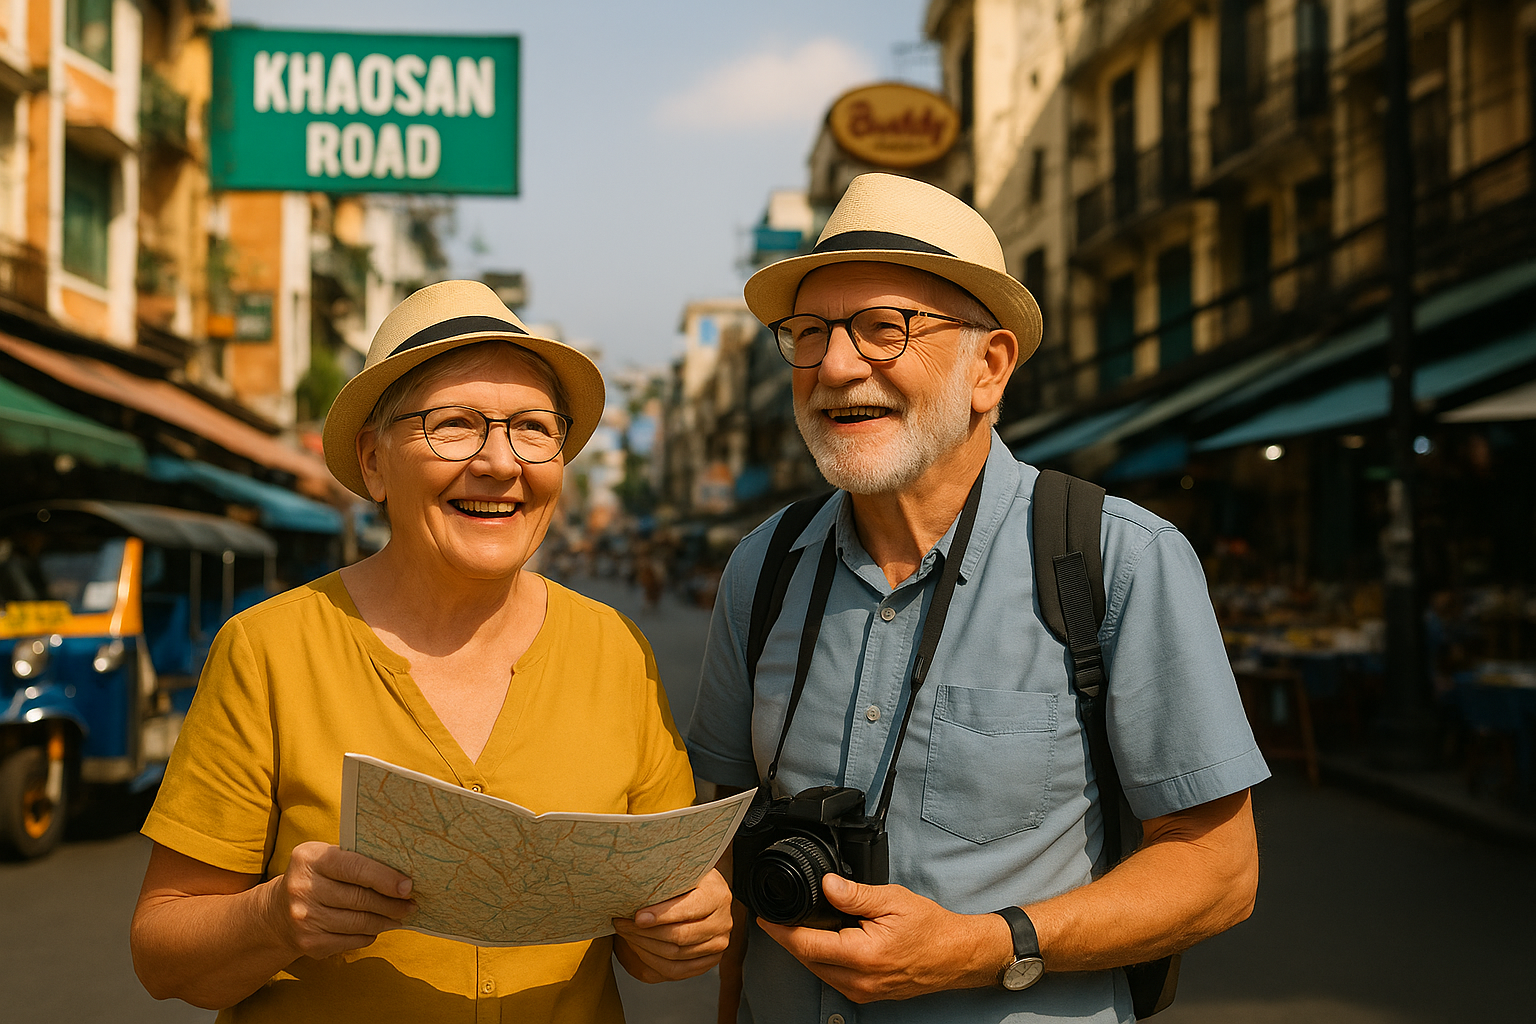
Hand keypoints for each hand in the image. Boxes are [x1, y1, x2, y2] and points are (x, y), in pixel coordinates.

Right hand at [263, 842, 415, 960]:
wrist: (276, 912)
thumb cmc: (315, 878)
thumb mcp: (326, 859)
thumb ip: (356, 861)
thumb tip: (401, 875)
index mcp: (310, 859)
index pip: (355, 868)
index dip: (385, 878)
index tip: (408, 886)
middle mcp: (303, 888)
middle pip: (360, 899)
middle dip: (392, 903)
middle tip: (411, 904)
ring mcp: (304, 918)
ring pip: (359, 922)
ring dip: (385, 920)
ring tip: (400, 916)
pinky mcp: (309, 942)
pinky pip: (351, 940)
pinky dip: (370, 935)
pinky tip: (378, 928)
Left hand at [613, 869, 732, 982]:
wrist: (702, 892)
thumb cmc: (686, 879)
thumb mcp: (681, 872)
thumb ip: (666, 881)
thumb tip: (634, 889)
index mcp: (717, 895)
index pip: (688, 910)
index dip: (661, 915)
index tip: (637, 916)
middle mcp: (723, 922)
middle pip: (679, 937)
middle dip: (645, 933)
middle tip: (622, 924)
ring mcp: (718, 944)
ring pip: (675, 956)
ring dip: (644, 947)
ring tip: (626, 934)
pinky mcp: (709, 960)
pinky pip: (677, 971)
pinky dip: (652, 961)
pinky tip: (637, 947)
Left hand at [757, 874, 1010, 1002]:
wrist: (957, 956)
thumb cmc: (930, 928)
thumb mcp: (892, 900)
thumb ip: (855, 895)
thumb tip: (826, 885)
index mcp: (862, 955)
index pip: (807, 945)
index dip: (781, 931)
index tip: (765, 917)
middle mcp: (859, 981)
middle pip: (807, 960)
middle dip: (790, 938)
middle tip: (780, 915)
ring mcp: (862, 992)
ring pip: (818, 971)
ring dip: (805, 950)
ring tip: (800, 924)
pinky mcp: (866, 995)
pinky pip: (833, 978)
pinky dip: (823, 960)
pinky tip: (825, 941)